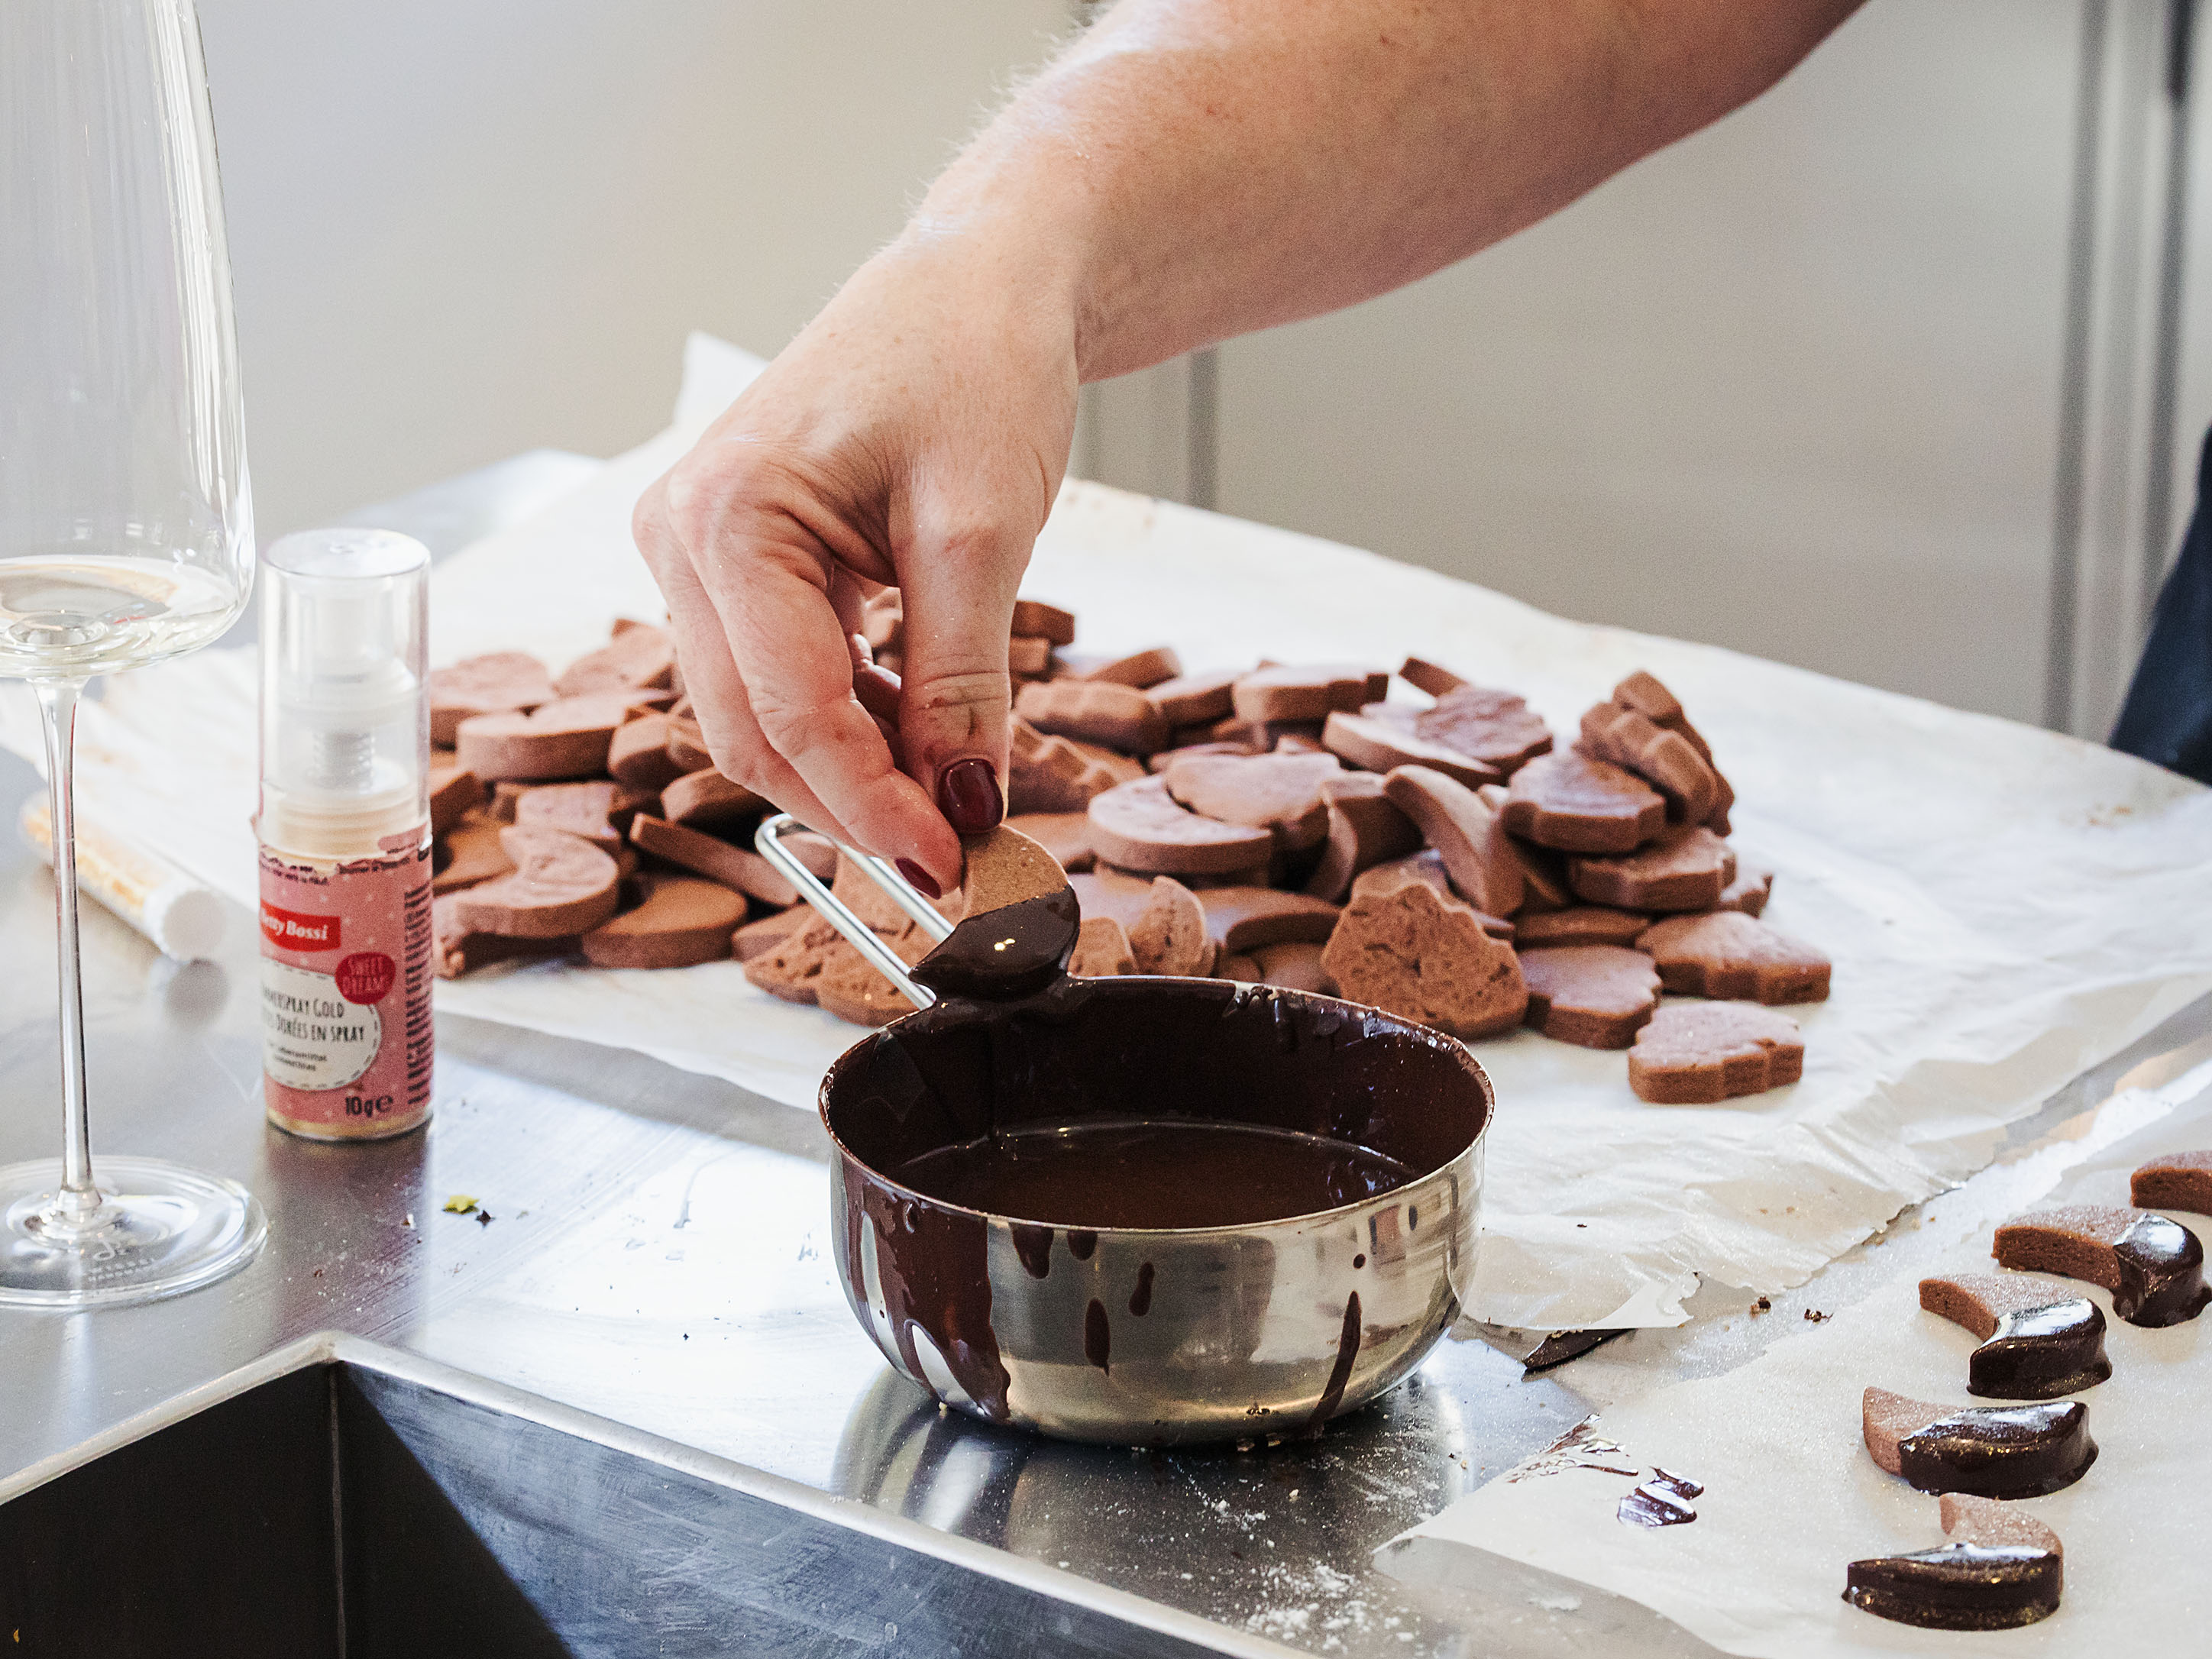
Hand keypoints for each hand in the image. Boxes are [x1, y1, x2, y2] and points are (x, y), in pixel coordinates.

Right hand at [632, 236, 1077, 894]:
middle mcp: (682, 536)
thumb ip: (960, 683)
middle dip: (851, 806)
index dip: (871, 806)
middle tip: (948, 860)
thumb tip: (962, 808)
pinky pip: (771, 672)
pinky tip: (912, 737)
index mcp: (726, 516)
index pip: (790, 712)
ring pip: (755, 713)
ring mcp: (694, 549)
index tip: (948, 867)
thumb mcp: (981, 536)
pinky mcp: (731, 560)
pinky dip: (842, 719)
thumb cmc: (975, 366)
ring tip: (945, 801)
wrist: (974, 284)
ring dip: (846, 770)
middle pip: (752, 729)